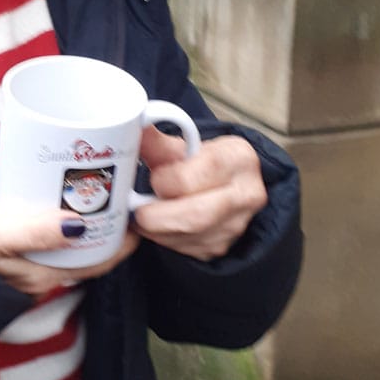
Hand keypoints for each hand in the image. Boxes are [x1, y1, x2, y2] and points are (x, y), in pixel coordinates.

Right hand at [0, 147, 139, 297]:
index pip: (95, 258)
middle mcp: (33, 265)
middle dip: (60, 190)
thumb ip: (36, 231)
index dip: (118, 237)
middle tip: (64, 159)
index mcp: (43, 272)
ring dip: (18, 182)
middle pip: (62, 224)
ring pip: (29, 212)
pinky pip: (3, 212)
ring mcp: (12, 253)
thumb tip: (80, 223)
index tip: (132, 210)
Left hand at [132, 127, 266, 261]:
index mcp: (239, 157)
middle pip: (198, 214)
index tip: (153, 180)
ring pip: (191, 235)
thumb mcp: (183, 147)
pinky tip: (156, 227)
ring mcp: (238, 224)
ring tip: (141, 217)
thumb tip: (133, 130)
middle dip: (158, 216)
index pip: (205, 170)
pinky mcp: (223, 245)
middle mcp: (246, 193)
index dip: (171, 179)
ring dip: (157, 230)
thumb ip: (158, 143)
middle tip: (136, 209)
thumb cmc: (201, 163)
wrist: (223, 185)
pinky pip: (188, 249)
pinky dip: (165, 240)